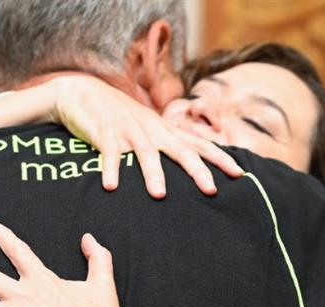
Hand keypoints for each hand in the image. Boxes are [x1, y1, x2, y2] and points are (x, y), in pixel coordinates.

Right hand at [49, 76, 242, 195]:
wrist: (84, 92)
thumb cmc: (122, 117)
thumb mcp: (151, 129)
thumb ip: (169, 145)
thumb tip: (194, 168)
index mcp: (166, 131)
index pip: (200, 144)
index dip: (221, 158)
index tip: (240, 173)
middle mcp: (153, 130)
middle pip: (181, 150)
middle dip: (197, 170)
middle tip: (212, 190)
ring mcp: (130, 130)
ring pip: (146, 153)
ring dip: (153, 173)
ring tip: (160, 195)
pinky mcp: (105, 133)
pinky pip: (109, 153)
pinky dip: (110, 169)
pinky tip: (110, 186)